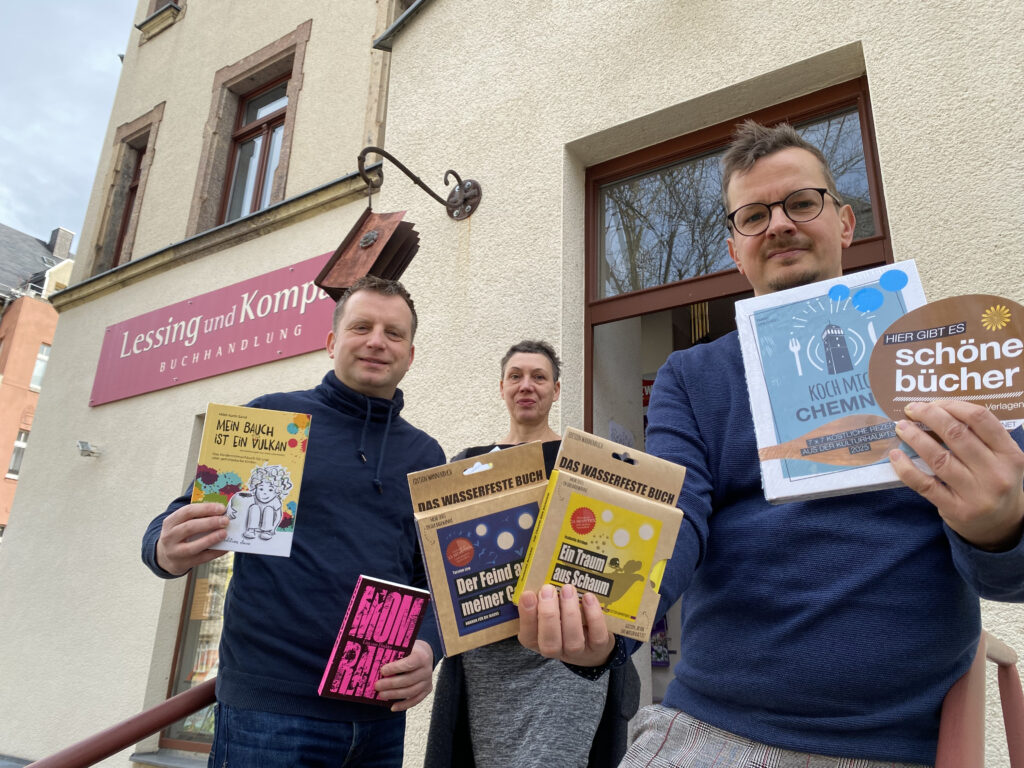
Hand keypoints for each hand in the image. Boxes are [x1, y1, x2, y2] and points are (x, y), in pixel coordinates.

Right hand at [155, 502, 230, 575]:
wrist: (165, 557)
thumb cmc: (179, 534)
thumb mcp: (180, 523)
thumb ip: (197, 516)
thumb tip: (221, 512)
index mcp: (170, 522)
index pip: (187, 512)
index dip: (205, 509)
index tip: (222, 508)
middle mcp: (170, 537)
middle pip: (190, 527)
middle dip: (210, 523)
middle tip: (225, 520)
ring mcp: (175, 552)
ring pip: (193, 546)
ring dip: (211, 539)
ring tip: (224, 533)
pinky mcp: (184, 563)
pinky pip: (202, 558)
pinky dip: (215, 553)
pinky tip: (225, 547)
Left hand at [376, 639, 432, 710]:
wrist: (426, 654)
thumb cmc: (410, 650)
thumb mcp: (406, 647)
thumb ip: (395, 653)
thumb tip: (375, 659)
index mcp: (422, 657)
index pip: (409, 664)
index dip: (395, 668)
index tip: (382, 671)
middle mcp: (427, 670)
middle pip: (408, 680)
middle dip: (391, 684)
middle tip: (377, 686)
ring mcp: (427, 681)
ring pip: (411, 692)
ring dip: (394, 695)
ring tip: (381, 695)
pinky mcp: (427, 690)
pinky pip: (415, 700)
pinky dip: (403, 705)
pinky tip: (392, 707)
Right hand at [517, 583, 614, 666]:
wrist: (591, 639)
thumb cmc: (561, 618)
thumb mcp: (547, 609)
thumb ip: (539, 598)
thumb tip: (534, 573)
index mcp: (537, 641)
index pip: (528, 635)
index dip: (527, 616)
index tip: (528, 594)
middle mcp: (556, 650)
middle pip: (549, 643)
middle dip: (548, 615)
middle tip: (548, 589)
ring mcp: (578, 652)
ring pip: (573, 641)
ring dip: (570, 614)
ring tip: (568, 589)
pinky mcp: (599, 647)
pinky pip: (597, 636)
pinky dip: (593, 616)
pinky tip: (588, 597)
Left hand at [890, 401, 1023, 550]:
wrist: (1001, 526)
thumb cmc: (994, 481)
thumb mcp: (1001, 458)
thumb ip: (980, 437)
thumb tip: (937, 409)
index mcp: (1010, 454)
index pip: (981, 419)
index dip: (952, 405)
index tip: (933, 402)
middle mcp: (996, 473)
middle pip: (957, 435)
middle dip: (929, 416)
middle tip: (912, 409)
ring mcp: (976, 494)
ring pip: (939, 458)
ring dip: (915, 438)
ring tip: (901, 427)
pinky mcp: (956, 509)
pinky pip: (925, 484)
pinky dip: (906, 468)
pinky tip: (896, 455)